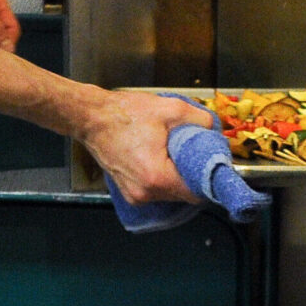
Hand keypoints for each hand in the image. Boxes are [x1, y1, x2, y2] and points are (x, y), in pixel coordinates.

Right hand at [79, 90, 213, 204]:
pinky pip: (157, 192)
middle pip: (185, 195)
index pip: (197, 192)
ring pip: (171, 194)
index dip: (210, 179)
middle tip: (196, 154)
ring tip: (176, 154)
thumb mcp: (171, 108)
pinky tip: (162, 160)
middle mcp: (145, 194)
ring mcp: (135, 196)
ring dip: (179, 178)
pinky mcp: (129, 193)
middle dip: (194, 176)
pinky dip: (164, 179)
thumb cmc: (124, 114)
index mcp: (157, 177)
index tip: (215, 166)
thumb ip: (200, 121)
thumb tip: (214, 131)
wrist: (91, 117)